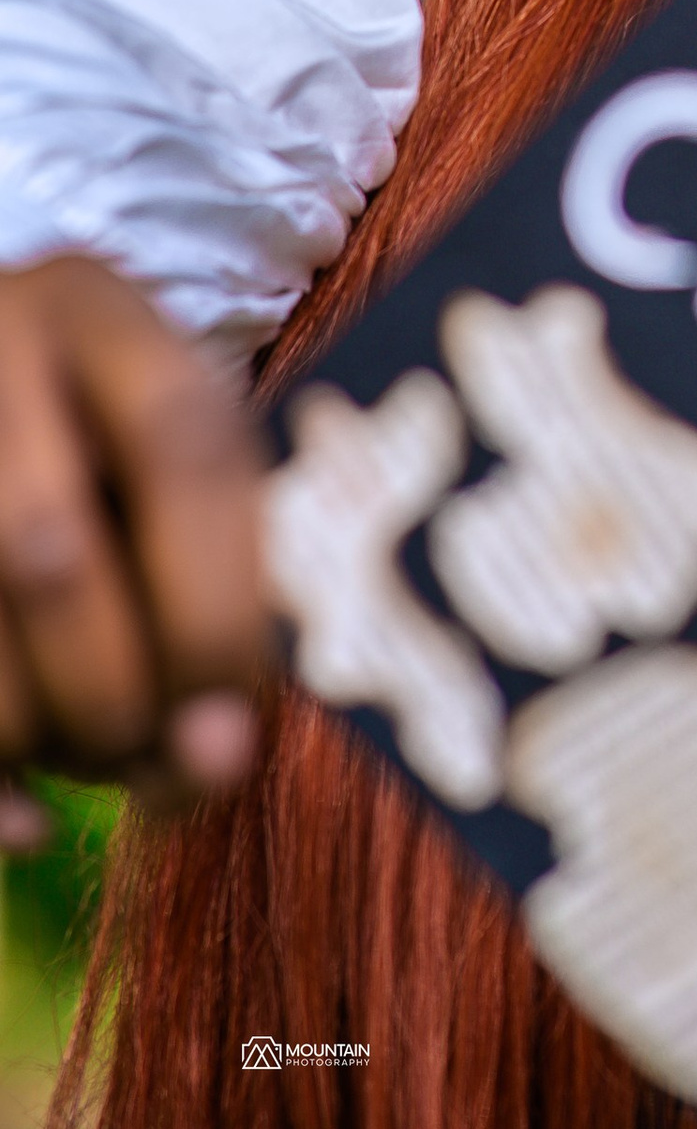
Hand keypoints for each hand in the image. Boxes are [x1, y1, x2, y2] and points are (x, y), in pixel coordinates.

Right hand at [0, 256, 265, 843]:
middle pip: (45, 553)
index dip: (218, 604)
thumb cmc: (97, 441)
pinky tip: (21, 819)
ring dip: (39, 740)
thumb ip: (217, 569)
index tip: (241, 721)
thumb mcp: (162, 451)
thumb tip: (213, 760)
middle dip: (117, 696)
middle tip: (169, 770)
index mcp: (97, 309)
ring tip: (98, 762)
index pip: (184, 447)